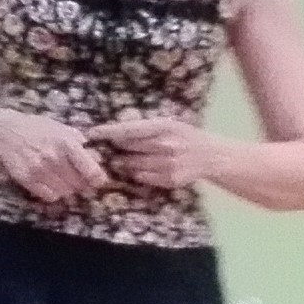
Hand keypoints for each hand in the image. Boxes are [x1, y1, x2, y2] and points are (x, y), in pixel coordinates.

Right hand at [0, 109, 107, 201]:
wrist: (4, 133)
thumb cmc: (37, 129)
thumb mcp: (61, 128)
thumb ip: (80, 141)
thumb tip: (97, 156)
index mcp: (66, 143)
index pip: (92, 171)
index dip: (98, 179)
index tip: (98, 180)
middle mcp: (54, 158)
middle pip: (80, 184)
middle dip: (82, 183)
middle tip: (77, 177)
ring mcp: (40, 170)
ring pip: (66, 192)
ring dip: (67, 188)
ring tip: (60, 177)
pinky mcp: (27, 180)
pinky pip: (50, 196)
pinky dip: (53, 193)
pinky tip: (49, 182)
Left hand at [96, 117, 223, 190]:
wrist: (212, 156)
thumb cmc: (185, 136)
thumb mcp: (169, 124)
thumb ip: (146, 127)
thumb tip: (116, 132)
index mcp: (164, 126)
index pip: (129, 129)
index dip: (108, 131)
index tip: (92, 133)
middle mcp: (166, 145)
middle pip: (128, 148)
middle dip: (115, 148)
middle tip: (105, 148)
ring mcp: (168, 164)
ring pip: (133, 165)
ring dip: (123, 163)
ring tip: (120, 160)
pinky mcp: (170, 180)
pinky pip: (143, 178)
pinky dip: (136, 174)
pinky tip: (138, 169)